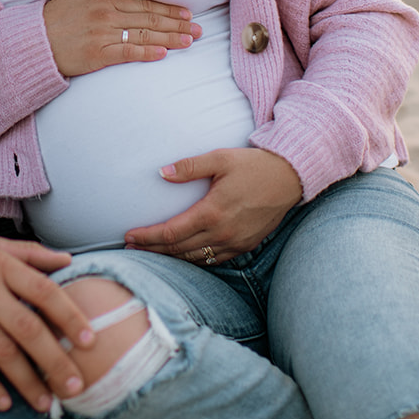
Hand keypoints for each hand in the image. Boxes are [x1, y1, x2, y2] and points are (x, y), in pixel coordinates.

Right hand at [0, 233, 94, 412]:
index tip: (89, 342)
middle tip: (75, 387)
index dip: (69, 317)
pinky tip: (3, 402)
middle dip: (54, 360)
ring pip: (2, 350)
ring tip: (45, 402)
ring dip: (26, 381)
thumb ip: (29, 253)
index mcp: (0, 263)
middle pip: (28, 327)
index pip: (44, 290)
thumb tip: (68, 260)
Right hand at [42, 0, 200, 76]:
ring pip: (145, 34)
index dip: (168, 8)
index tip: (187, 12)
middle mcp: (107, 14)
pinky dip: (147, 52)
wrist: (33, 40)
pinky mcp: (97, 54)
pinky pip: (128, 52)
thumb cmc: (54, 18)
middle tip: (198, 28)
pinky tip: (164, 53)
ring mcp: (103, 35)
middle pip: (150, 18)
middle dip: (177, 23)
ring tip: (190, 40)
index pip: (144, 3)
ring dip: (170, 37)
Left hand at [123, 148, 302, 264]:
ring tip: (151, 252)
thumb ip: (189, 166)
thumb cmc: (253, 165)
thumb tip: (161, 173)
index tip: (129, 235)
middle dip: (152, 250)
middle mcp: (222, 233)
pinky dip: (193, 260)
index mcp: (212, 212)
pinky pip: (213, 260)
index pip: (171, 233)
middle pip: (178, 250)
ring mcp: (235, 243)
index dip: (148, 237)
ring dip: (170, 258)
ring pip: (194, 259)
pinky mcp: (245, 246)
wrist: (289, 178)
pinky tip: (182, 254)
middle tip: (131, 247)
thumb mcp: (220, 158)